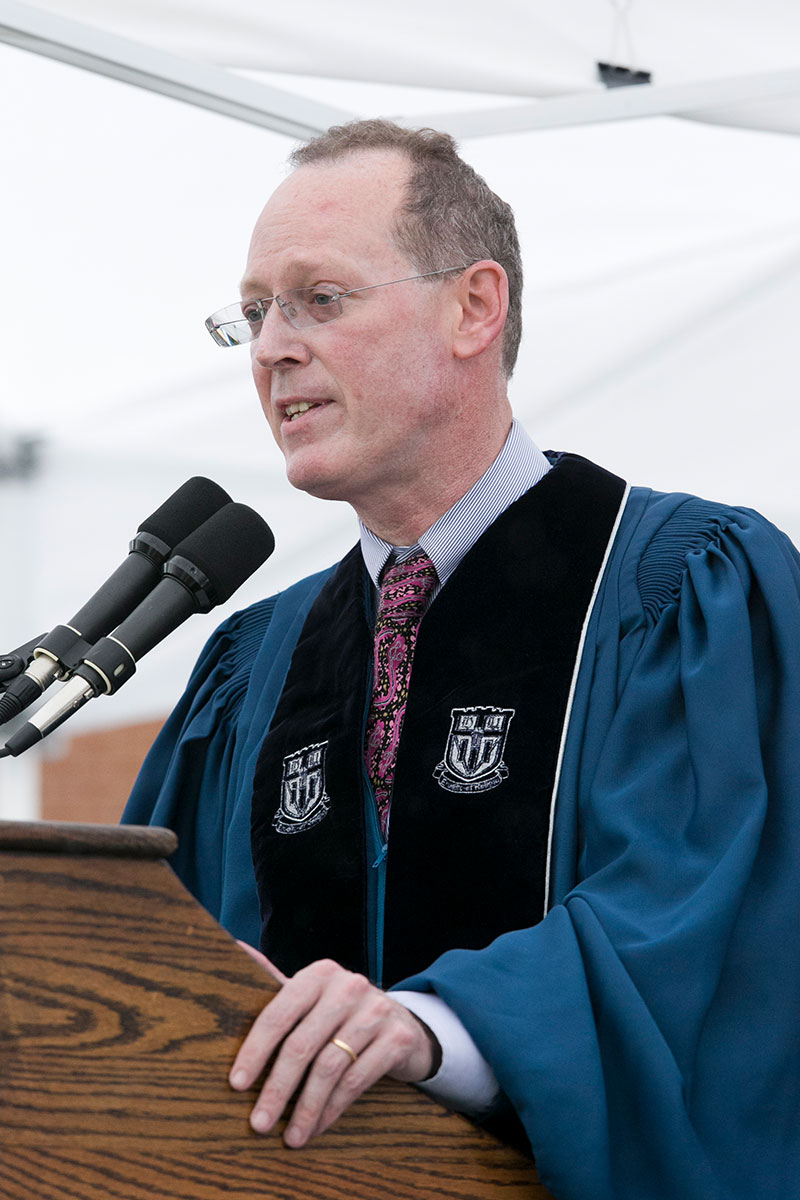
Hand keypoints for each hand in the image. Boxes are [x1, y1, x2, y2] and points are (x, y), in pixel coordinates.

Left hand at [229, 956, 435, 1146]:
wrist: (401, 1023)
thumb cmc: (340, 1014)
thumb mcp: (311, 996)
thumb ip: (274, 980)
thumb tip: (234, 949)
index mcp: (319, 975)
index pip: (279, 1012)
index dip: (255, 1050)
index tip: (237, 1084)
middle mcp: (349, 987)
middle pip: (302, 1044)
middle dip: (277, 1089)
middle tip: (259, 1123)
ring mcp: (376, 1011)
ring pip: (330, 1067)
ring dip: (305, 1108)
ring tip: (291, 1136)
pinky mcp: (398, 1038)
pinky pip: (357, 1081)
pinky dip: (333, 1109)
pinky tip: (318, 1126)